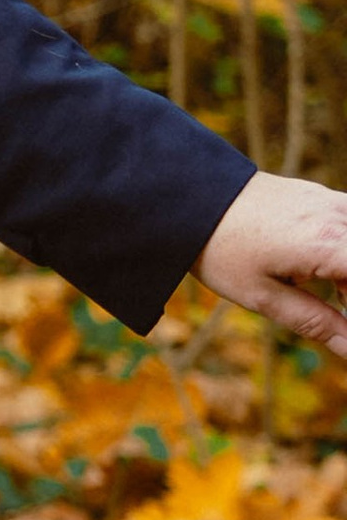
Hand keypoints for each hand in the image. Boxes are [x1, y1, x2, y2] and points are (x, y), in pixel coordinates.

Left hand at [197, 171, 346, 359]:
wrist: (188, 198)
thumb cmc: (220, 250)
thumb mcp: (263, 297)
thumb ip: (316, 323)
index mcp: (329, 244)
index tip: (339, 318)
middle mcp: (339, 216)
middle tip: (331, 307)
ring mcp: (332, 201)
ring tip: (321, 291)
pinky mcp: (322, 196)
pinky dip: (342, 252)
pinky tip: (315, 270)